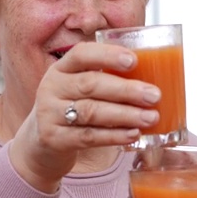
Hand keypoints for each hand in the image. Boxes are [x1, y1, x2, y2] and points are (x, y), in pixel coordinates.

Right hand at [9, 42, 159, 190]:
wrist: (40, 143)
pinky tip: (133, 134)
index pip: (82, 54)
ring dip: (125, 114)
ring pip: (91, 112)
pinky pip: (88, 136)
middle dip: (126, 90)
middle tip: (154, 95)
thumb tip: (156, 74)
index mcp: (61, 68)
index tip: (133, 60)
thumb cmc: (72, 108)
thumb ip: (106, 79)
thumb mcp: (78, 88)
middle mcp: (51, 87)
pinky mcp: (53, 139)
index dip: (108, 55)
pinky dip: (114, 135)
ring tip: (151, 117)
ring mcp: (49, 114)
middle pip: (91, 85)